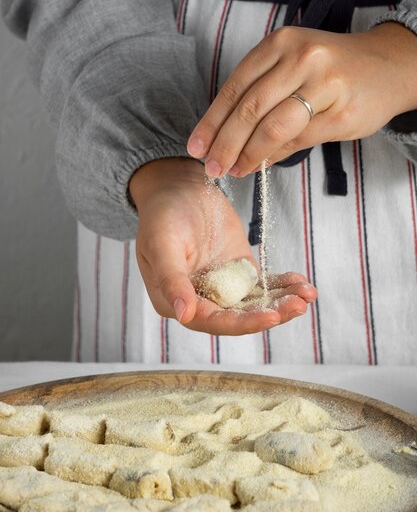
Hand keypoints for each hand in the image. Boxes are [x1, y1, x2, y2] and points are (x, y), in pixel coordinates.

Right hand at [129, 158, 316, 334]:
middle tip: (298, 305)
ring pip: (255, 303)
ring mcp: (222, 286)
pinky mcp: (239, 271)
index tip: (270, 316)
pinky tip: (300, 283)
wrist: (178, 188)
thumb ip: (172, 279)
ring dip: (281, 301)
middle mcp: (201, 300)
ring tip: (307, 294)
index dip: (243, 323)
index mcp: (176, 302)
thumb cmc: (162, 215)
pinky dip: (282, 285)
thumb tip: (185, 315)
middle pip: (240, 316)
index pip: (213, 321)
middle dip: (271, 313)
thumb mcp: (162, 245)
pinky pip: (263, 284)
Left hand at [187, 22, 416, 176]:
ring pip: (273, 127)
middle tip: (212, 168)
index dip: (212, 121)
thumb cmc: (330, 69)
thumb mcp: (291, 64)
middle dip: (225, 144)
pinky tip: (261, 164)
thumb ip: (260, 92)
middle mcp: (301, 58)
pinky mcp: (342, 112)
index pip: (235, 87)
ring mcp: (324, 85)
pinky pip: (299, 140)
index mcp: (281, 43)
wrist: (388, 65)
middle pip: (250, 109)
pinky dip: (275, 155)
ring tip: (234, 170)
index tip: (197, 147)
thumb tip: (224, 138)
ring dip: (249, 154)